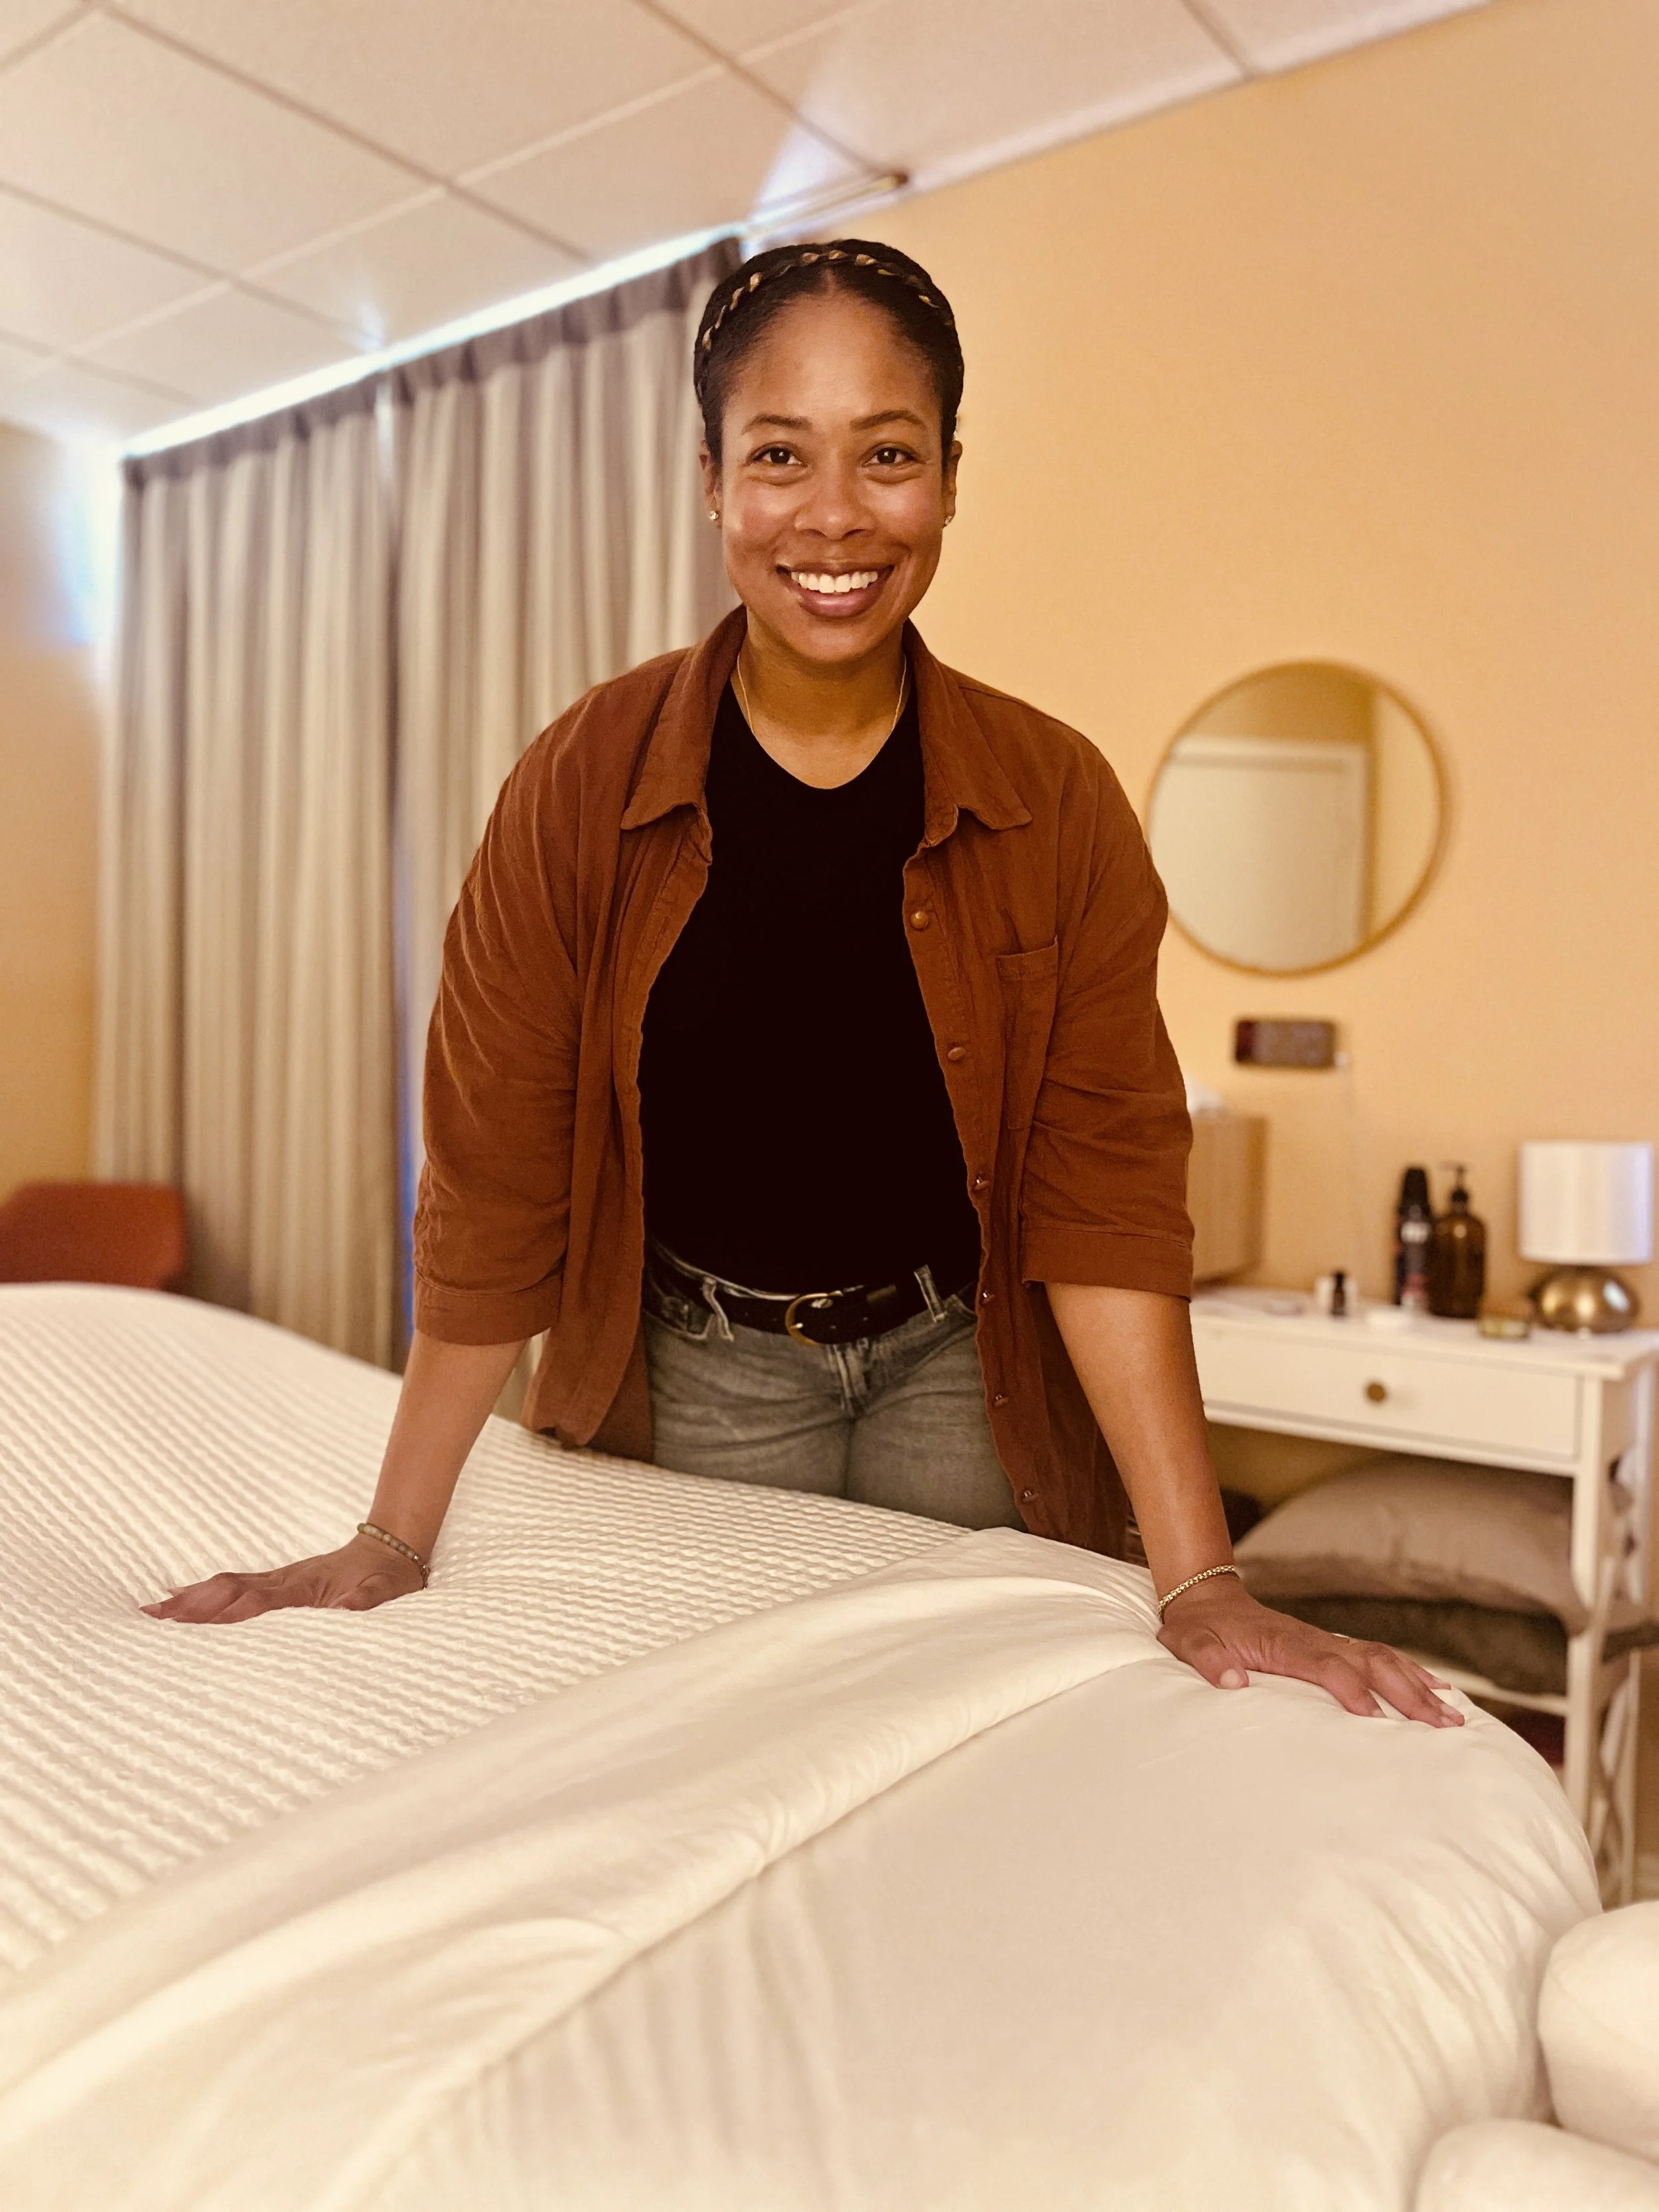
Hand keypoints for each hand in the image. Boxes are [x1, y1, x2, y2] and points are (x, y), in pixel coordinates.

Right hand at [141, 1532, 423, 1623]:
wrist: (393, 1548)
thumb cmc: (388, 1578)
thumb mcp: (385, 1592)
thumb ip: (366, 1601)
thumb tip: (348, 1609)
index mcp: (306, 1587)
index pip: (259, 1602)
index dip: (228, 1613)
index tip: (195, 1626)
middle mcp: (284, 1580)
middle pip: (230, 1590)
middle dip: (193, 1605)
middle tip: (153, 1619)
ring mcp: (278, 1578)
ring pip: (226, 1586)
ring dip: (190, 1598)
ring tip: (151, 1611)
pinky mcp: (277, 1581)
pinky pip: (234, 1584)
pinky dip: (204, 1591)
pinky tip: (178, 1595)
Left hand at [1158, 1578, 1462, 1727]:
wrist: (1206, 1598)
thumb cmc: (1199, 1628)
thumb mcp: (1189, 1644)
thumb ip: (1208, 1661)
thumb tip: (1234, 1681)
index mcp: (1283, 1643)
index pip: (1326, 1665)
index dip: (1350, 1689)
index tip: (1374, 1717)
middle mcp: (1313, 1639)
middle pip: (1369, 1661)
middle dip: (1406, 1692)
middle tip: (1440, 1726)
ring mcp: (1326, 1640)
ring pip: (1382, 1657)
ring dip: (1418, 1685)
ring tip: (1453, 1716)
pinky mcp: (1331, 1645)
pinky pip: (1377, 1655)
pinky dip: (1411, 1671)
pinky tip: (1438, 1690)